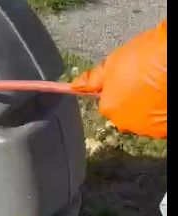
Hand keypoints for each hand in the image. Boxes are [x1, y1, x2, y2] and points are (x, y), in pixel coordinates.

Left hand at [71, 20, 166, 138]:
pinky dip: (161, 113)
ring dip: (147, 108)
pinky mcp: (163, 131)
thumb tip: (74, 85)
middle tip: (146, 80)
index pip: (107, 102)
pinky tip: (165, 97)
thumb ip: (94, 79)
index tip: (130, 76)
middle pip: (124, 113)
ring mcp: (146, 129)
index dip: (118, 88)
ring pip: (142, 119)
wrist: (173, 61)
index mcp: (109, 108)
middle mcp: (124, 123)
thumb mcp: (114, 62)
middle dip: (131, 101)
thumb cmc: (145, 57)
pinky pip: (158, 123)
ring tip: (159, 87)